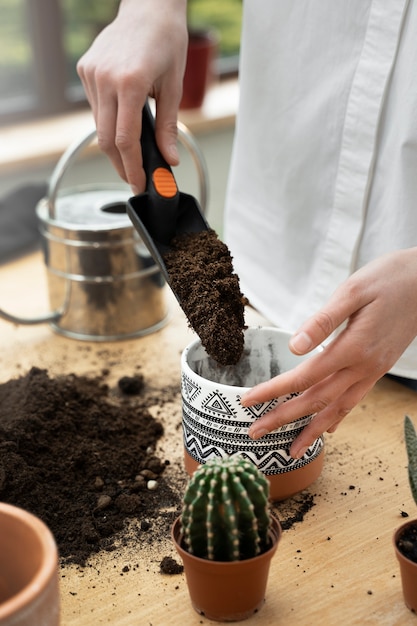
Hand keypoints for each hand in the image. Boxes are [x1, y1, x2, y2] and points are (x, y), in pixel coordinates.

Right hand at [76, 0, 187, 192]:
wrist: (148, 8)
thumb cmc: (166, 42)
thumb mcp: (174, 87)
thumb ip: (168, 127)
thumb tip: (169, 159)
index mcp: (130, 82)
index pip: (126, 140)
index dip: (132, 168)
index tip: (138, 184)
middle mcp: (105, 78)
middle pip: (107, 139)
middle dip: (121, 165)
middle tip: (134, 179)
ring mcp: (91, 74)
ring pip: (99, 126)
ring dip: (114, 145)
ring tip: (132, 155)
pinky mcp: (85, 70)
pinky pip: (95, 108)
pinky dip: (108, 122)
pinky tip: (122, 123)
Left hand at [241, 248, 416, 457]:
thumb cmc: (388, 280)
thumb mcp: (353, 291)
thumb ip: (322, 321)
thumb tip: (295, 347)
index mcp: (352, 347)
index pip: (304, 377)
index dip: (274, 391)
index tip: (248, 401)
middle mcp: (363, 366)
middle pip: (317, 400)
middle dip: (283, 418)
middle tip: (255, 433)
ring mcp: (373, 370)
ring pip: (338, 408)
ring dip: (312, 430)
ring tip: (291, 450)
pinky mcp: (378, 368)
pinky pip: (355, 400)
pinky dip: (338, 417)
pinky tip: (329, 428)